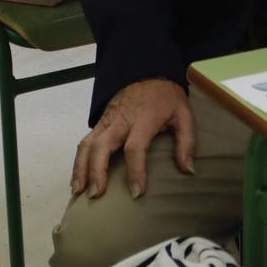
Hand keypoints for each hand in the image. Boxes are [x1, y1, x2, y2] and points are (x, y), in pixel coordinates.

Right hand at [70, 78, 194, 200]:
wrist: (147, 71)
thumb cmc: (166, 97)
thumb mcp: (184, 114)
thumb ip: (187, 142)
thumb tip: (188, 171)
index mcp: (143, 120)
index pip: (134, 148)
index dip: (135, 171)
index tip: (137, 193)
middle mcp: (120, 121)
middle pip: (102, 146)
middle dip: (97, 171)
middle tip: (96, 195)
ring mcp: (106, 121)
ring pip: (87, 144)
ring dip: (81, 168)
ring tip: (79, 191)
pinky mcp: (99, 122)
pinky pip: (84, 142)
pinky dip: (78, 161)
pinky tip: (78, 179)